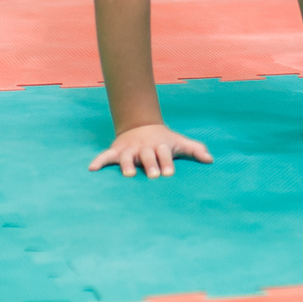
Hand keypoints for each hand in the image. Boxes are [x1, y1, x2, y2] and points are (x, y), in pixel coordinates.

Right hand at [88, 122, 212, 177]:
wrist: (142, 125)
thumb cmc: (164, 141)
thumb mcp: (180, 142)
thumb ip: (195, 150)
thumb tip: (211, 159)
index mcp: (160, 146)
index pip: (164, 154)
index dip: (166, 162)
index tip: (169, 174)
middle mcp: (144, 147)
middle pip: (147, 155)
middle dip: (150, 164)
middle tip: (153, 176)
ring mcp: (129, 149)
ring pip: (126, 156)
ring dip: (127, 164)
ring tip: (128, 174)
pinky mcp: (116, 151)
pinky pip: (105, 156)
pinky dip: (99, 161)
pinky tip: (92, 169)